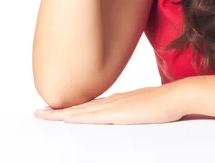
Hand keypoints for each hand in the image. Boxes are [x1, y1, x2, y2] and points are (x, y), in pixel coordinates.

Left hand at [34, 82, 186, 124]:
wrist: (176, 96)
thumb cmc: (166, 102)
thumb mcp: (147, 105)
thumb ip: (135, 108)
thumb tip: (131, 111)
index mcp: (118, 100)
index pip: (89, 105)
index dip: (72, 108)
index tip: (58, 110)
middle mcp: (112, 100)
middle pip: (80, 107)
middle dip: (58, 111)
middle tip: (38, 112)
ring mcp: (113, 105)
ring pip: (80, 110)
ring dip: (60, 114)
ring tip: (43, 115)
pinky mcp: (116, 113)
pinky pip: (90, 116)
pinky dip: (75, 116)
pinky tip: (65, 118)